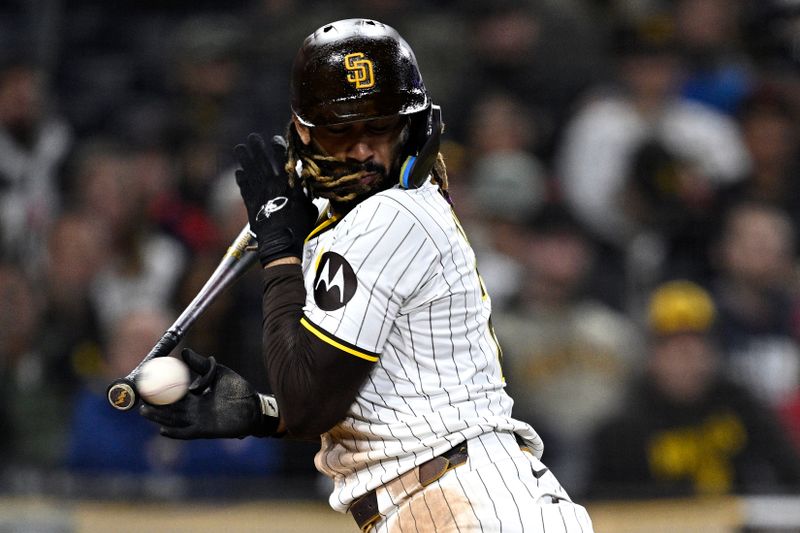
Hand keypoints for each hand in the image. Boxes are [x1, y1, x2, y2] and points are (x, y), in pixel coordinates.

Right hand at [139, 348, 279, 438]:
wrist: (254, 405)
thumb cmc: (238, 389)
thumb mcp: (217, 373)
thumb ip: (200, 365)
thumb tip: (183, 352)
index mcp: (195, 396)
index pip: (173, 394)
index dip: (159, 390)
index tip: (146, 384)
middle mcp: (193, 409)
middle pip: (169, 408)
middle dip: (154, 405)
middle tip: (139, 399)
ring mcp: (198, 420)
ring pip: (173, 419)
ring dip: (159, 417)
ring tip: (144, 411)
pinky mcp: (205, 430)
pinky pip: (186, 433)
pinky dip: (175, 433)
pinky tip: (163, 429)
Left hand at [234, 133, 317, 265]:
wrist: (281, 244)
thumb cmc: (299, 227)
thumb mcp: (308, 208)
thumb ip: (303, 194)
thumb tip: (304, 186)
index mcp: (288, 184)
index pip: (282, 160)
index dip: (277, 147)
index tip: (274, 139)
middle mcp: (272, 185)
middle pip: (262, 161)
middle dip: (257, 148)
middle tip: (252, 138)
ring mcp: (259, 193)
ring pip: (250, 171)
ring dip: (245, 159)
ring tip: (240, 148)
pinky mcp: (250, 204)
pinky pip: (244, 188)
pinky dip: (241, 179)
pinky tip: (239, 172)